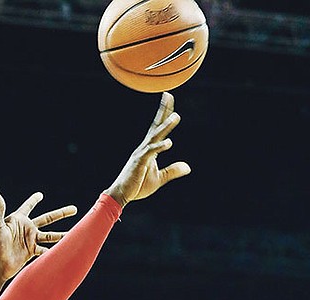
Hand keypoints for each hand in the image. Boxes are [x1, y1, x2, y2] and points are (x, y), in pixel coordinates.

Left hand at [0, 191, 76, 280]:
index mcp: (18, 220)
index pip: (28, 206)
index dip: (33, 200)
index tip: (40, 195)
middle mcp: (26, 229)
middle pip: (47, 218)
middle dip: (60, 213)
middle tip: (74, 209)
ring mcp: (30, 240)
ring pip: (51, 235)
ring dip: (62, 234)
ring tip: (76, 231)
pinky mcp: (32, 251)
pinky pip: (46, 249)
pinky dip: (54, 250)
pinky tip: (64, 249)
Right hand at [105, 92, 190, 206]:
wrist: (121, 195)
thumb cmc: (137, 186)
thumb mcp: (159, 178)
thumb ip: (173, 171)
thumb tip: (188, 167)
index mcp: (149, 150)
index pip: (158, 130)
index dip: (164, 115)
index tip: (169, 99)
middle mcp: (144, 148)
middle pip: (156, 127)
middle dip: (163, 111)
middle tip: (169, 95)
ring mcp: (141, 154)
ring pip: (155, 137)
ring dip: (165, 127)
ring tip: (176, 116)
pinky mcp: (139, 162)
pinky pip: (151, 152)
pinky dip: (160, 147)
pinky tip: (169, 142)